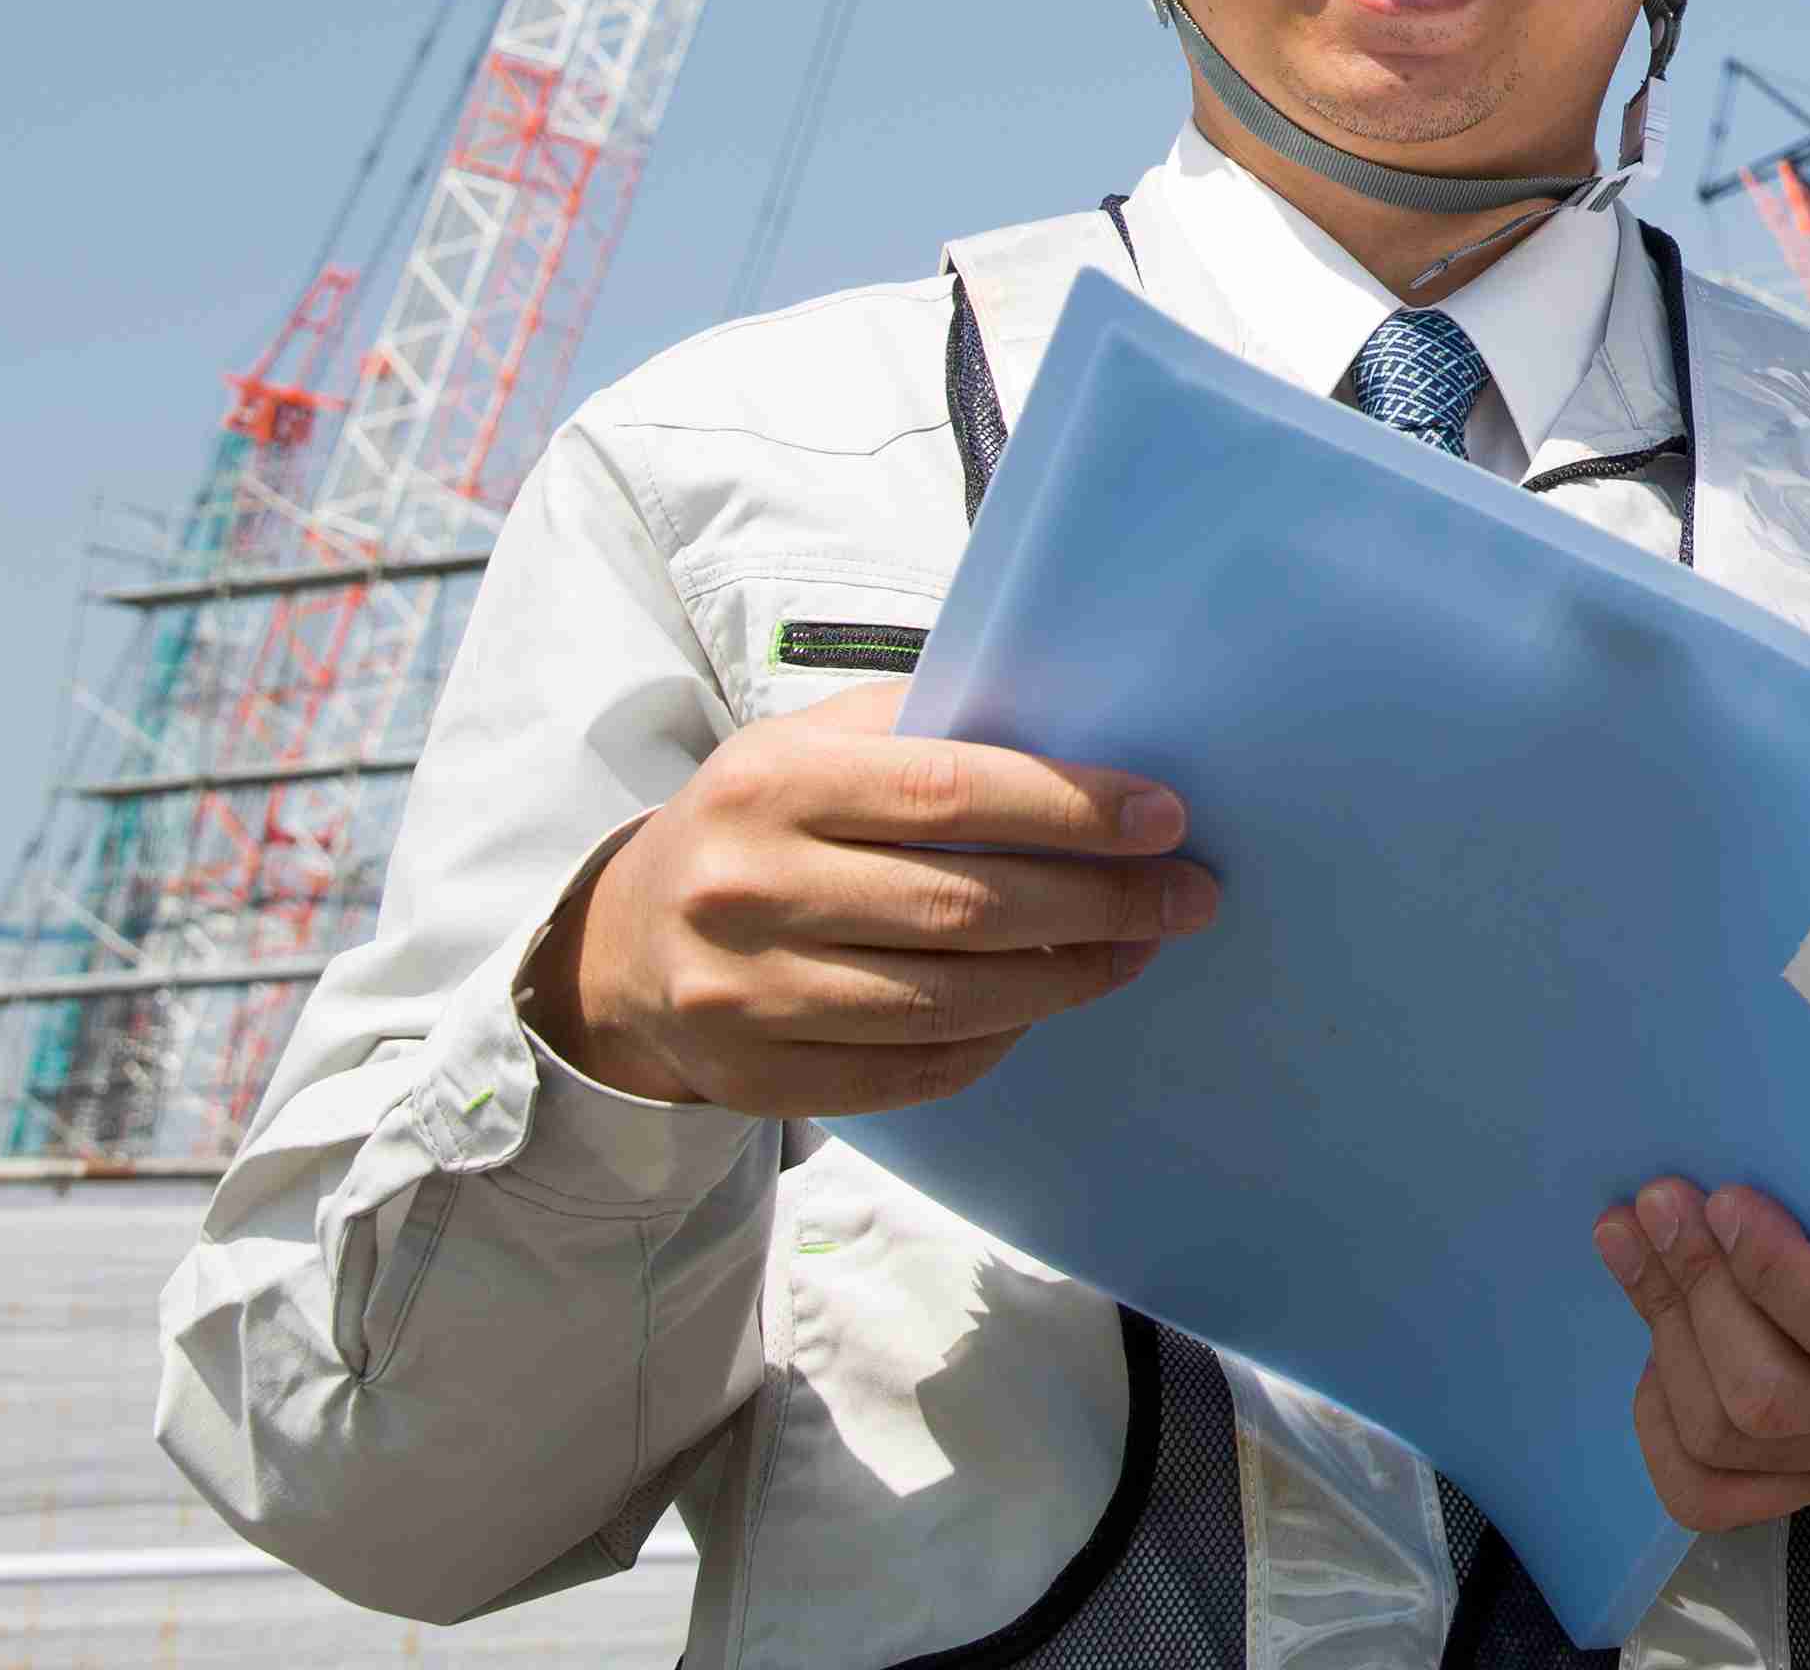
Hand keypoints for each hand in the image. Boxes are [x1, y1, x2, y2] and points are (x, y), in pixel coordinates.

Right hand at [525, 685, 1216, 1116]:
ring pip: (947, 1002)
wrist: (622, 943)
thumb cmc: (756, 822)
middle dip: (1098, 904)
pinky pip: (910, 1073)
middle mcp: (750, 889)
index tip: (1162, 817)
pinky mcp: (755, 1078)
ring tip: (1135, 949)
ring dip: (1065, 980)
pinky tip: (1040, 1008)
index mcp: (773, 784)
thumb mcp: (809, 744)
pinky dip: (993, 1044)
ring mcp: (746, 996)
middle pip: (965, 909)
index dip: (1069, 808)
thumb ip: (922, 731)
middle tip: (1186, 895)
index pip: (952, 792)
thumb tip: (1078, 731)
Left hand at [1590, 1087, 1809, 1529]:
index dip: (1778, 1275)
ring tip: (1631, 1239)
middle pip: (1769, 1392)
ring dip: (1663, 1330)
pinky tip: (1649, 1341)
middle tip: (1655, 1202)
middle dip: (1696, 1290)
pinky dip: (1657, 1420)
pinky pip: (1701, 1490)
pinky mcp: (1785, 1490)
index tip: (1726, 1197)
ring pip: (1722, 1433)